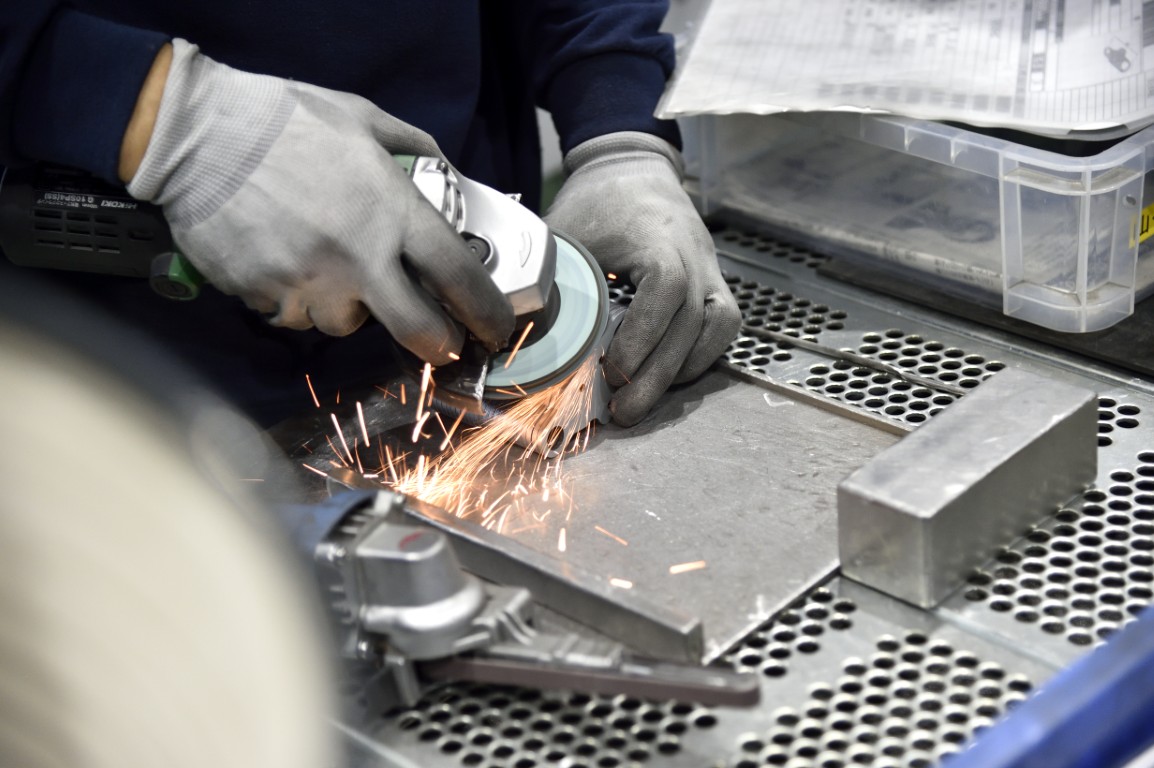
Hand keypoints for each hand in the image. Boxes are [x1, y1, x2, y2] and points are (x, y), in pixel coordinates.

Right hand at [126, 40, 512, 363]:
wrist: (196, 134)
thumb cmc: (283, 119)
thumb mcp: (362, 118)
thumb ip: (412, 147)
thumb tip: (444, 173)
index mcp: (392, 211)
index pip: (459, 277)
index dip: (486, 312)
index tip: (496, 328)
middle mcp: (358, 258)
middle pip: (418, 331)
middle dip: (439, 344)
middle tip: (442, 340)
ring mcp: (309, 283)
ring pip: (347, 325)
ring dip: (352, 308)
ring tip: (335, 270)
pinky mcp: (266, 297)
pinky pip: (296, 315)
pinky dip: (300, 300)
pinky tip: (288, 263)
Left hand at [544, 132, 740, 425]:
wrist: (631, 169)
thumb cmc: (594, 201)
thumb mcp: (562, 233)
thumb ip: (547, 281)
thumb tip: (515, 334)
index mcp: (655, 237)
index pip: (666, 289)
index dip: (644, 335)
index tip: (613, 371)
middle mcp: (693, 253)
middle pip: (690, 322)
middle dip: (656, 376)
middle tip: (622, 412)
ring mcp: (709, 267)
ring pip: (715, 327)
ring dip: (679, 371)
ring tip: (641, 400)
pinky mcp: (714, 279)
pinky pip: (724, 323)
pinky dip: (701, 356)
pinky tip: (669, 377)